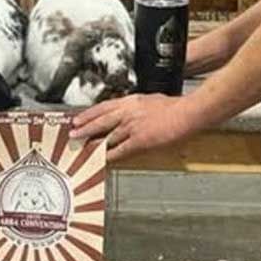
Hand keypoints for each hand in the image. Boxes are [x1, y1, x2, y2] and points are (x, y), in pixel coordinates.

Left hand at [70, 93, 195, 162]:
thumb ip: (139, 106)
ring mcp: (133, 126)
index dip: (89, 114)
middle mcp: (128, 112)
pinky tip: (101, 159)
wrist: (187, 112)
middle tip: (73, 133)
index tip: (79, 118)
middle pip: (101, 120)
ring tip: (82, 147)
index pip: (104, 106)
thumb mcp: (151, 100)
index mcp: (131, 101)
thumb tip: (132, 110)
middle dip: (85, 127)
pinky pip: (120, 149)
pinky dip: (109, 155)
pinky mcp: (140, 140)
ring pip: (107, 135)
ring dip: (93, 142)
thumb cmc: (175, 106)